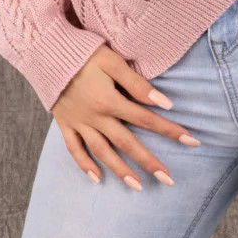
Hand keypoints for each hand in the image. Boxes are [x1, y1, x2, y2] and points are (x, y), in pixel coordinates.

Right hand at [51, 45, 200, 189]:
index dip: (170, 130)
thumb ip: (137, 84)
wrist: (45, 50)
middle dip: (148, 162)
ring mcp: (79, 122)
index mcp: (109, 101)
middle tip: (168, 180)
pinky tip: (97, 178)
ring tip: (137, 186)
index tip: (192, 141)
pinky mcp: (64, 123)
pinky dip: (84, 164)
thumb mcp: (112, 61)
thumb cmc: (83, 52)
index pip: (147, 119)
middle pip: (127, 143)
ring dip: (120, 170)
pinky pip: (74, 148)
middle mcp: (95, 117)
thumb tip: (165, 103)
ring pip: (102, 152)